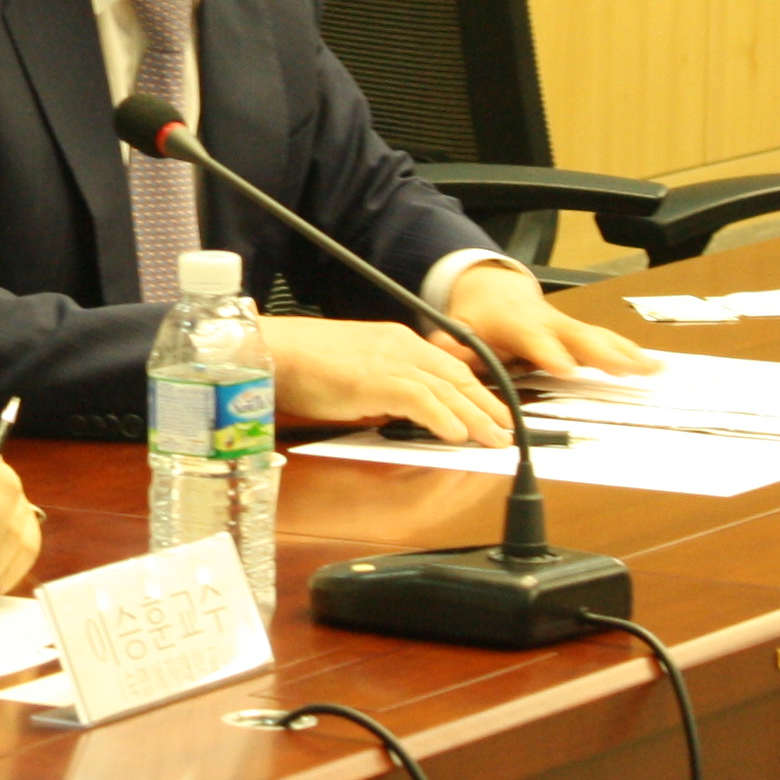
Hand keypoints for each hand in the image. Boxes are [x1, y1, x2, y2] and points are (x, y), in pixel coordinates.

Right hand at [264, 316, 521, 444]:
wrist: (273, 351)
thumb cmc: (301, 363)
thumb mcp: (354, 372)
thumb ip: (382, 386)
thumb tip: (398, 412)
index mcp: (396, 340)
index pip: (449, 366)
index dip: (476, 391)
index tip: (492, 410)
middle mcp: (400, 345)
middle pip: (457, 377)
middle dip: (487, 405)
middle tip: (506, 429)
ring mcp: (390, 360)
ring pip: (447, 390)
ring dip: (476, 417)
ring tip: (494, 439)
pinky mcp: (377, 379)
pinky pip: (421, 400)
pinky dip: (443, 419)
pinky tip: (457, 436)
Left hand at [439, 263, 660, 379]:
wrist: (492, 286)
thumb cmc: (477, 313)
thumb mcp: (456, 324)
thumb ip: (452, 341)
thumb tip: (443, 348)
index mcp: (517, 324)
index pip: (535, 339)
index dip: (550, 353)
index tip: (566, 368)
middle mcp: (548, 322)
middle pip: (578, 337)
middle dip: (602, 352)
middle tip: (626, 370)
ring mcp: (567, 325)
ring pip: (599, 338)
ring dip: (627, 353)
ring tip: (653, 368)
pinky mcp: (579, 331)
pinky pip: (607, 341)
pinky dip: (631, 352)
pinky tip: (656, 365)